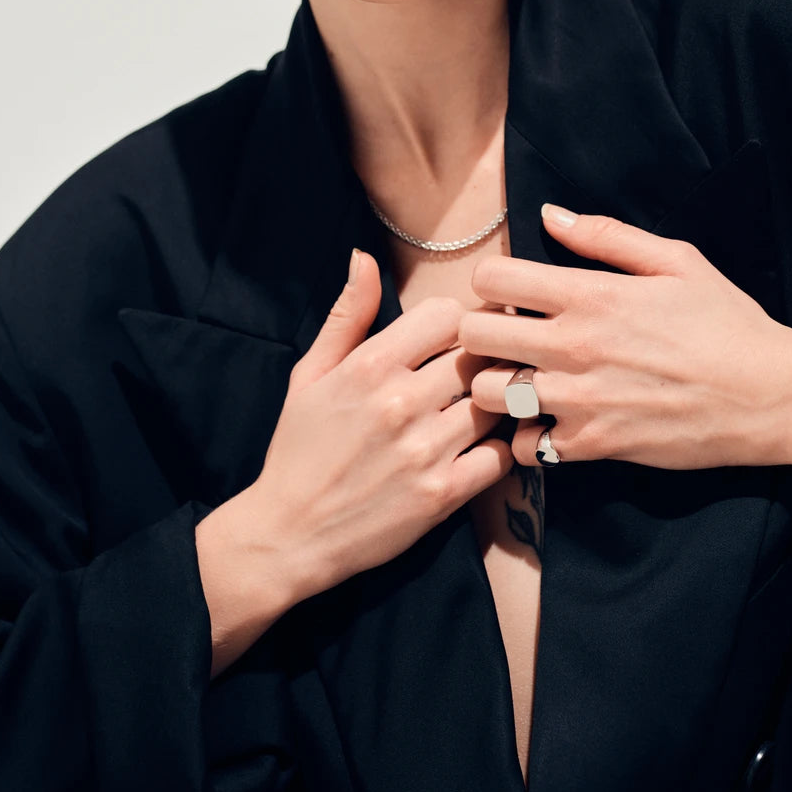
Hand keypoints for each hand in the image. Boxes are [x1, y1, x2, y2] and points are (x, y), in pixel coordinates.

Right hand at [250, 251, 513, 596]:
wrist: (289, 534)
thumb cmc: (299, 447)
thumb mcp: (310, 374)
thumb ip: (346, 315)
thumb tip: (364, 258)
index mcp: (370, 366)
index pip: (448, 314)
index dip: (456, 321)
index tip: (453, 337)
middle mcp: (401, 403)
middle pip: (478, 355)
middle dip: (482, 358)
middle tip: (480, 367)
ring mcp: (425, 451)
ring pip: (496, 402)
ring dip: (494, 402)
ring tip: (480, 407)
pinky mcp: (442, 496)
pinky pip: (502, 457)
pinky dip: (499, 450)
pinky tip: (479, 449)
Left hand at [459, 204, 791, 471]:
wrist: (769, 396)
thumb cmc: (725, 322)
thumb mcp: (675, 260)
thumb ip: (605, 235)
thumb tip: (550, 214)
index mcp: (590, 295)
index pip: (492, 277)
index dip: (493, 280)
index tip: (512, 291)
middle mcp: (573, 347)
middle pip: (473, 336)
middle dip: (480, 330)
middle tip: (505, 335)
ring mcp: (578, 401)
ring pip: (486, 394)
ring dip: (495, 385)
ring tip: (520, 378)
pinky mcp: (591, 445)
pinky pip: (524, 445)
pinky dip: (527, 435)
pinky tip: (547, 419)